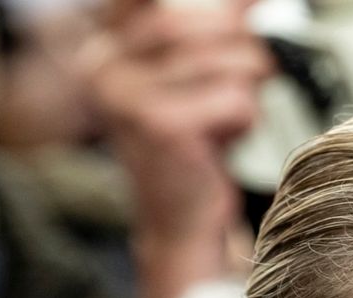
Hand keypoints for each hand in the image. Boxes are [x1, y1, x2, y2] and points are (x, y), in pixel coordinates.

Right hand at [88, 0, 271, 297]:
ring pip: (231, 60)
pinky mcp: (161, 125)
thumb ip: (213, 27)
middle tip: (240, 84)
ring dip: (247, 91)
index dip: (204, 4)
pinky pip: (237, 97)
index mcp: (106, 48)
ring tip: (223, 120)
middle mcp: (105, 66)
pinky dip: (245, 120)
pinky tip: (222, 142)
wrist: (180, 220)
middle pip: (209, 21)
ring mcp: (128, 96)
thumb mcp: (194, 74)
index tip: (241, 5)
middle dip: (243, 49)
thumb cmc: (191, 147)